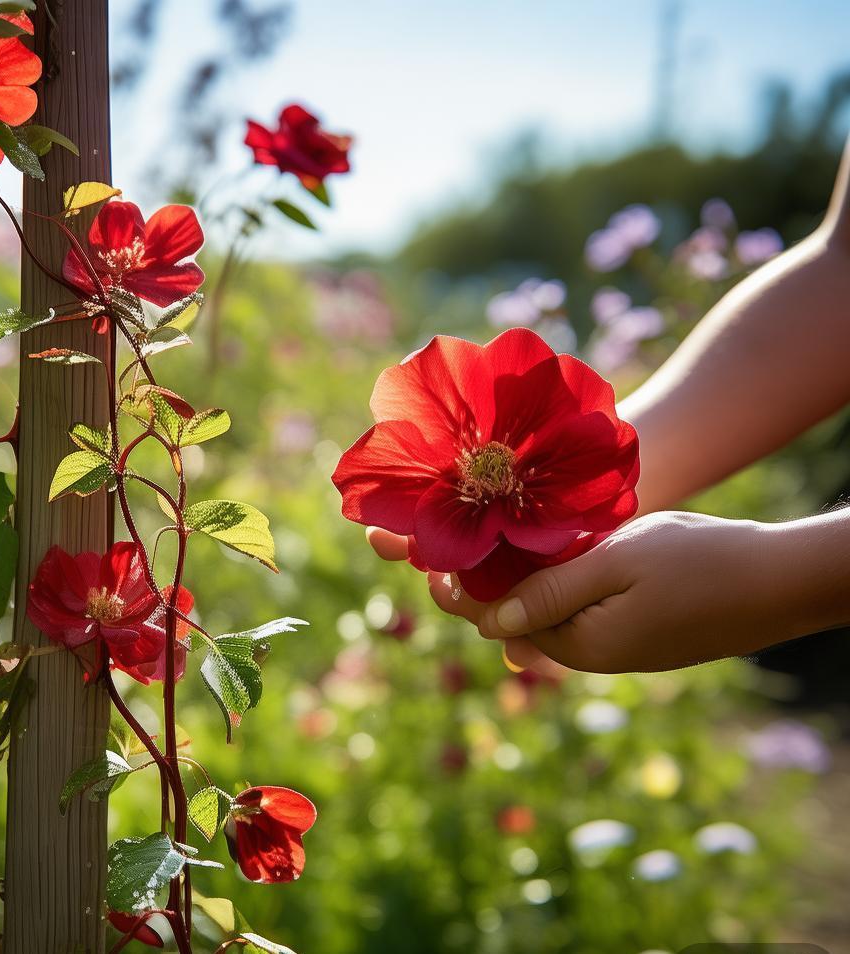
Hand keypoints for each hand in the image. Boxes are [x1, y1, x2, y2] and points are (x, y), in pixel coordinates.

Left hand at [369, 512, 812, 673]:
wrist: (780, 580)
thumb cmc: (701, 560)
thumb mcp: (616, 564)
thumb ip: (550, 592)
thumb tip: (487, 622)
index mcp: (580, 642)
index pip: (496, 619)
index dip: (456, 587)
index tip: (424, 552)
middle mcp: (591, 653)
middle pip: (514, 618)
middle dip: (478, 583)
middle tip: (446, 539)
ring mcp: (616, 647)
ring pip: (545, 613)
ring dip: (514, 584)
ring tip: (485, 539)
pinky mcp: (635, 634)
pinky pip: (576, 611)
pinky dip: (551, 586)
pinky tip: (542, 554)